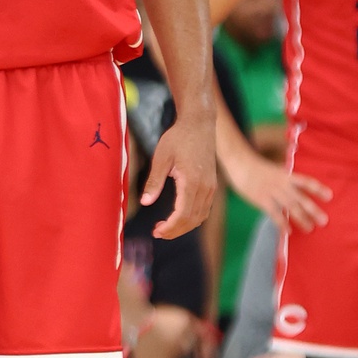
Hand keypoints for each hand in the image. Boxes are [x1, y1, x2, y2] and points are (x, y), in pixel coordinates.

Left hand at [140, 115, 215, 238]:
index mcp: (192, 182)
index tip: (156, 232)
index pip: (182, 215)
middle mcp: (206, 188)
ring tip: (166, 227)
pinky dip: (193, 218)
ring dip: (184, 226)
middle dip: (175, 230)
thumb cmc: (178, 138)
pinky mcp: (212, 185)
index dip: (170, 228)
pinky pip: (205, 209)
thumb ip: (154, 181)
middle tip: (158, 232)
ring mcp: (211, 187)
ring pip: (200, 216)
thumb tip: (145, 202)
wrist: (199, 124)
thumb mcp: (161, 157)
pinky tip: (179, 216)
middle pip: (192, 220)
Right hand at [225, 151, 331, 231]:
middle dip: (312, 209)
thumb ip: (286, 180)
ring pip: (289, 206)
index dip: (318, 188)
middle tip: (324, 221)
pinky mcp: (261, 199)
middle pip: (300, 197)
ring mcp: (271, 191)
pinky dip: (281, 223)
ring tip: (310, 228)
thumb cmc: (258, 168)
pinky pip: (274, 213)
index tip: (330, 196)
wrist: (240, 164)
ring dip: (301, 218)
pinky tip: (288, 231)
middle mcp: (281, 183)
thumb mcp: (275, 171)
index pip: (305, 181)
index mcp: (286, 175)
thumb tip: (299, 190)